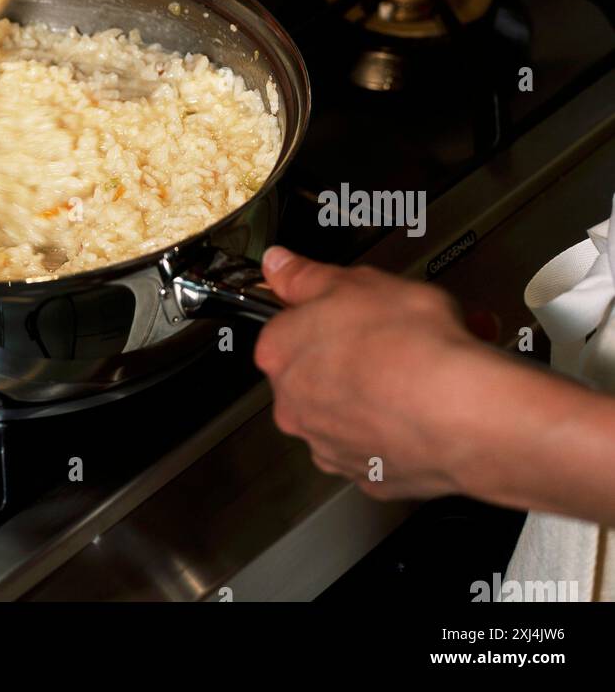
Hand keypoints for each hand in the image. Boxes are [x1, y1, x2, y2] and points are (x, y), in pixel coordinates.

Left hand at [255, 246, 492, 499]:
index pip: (287, 323)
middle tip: (399, 331)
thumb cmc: (411, 345)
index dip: (326, 310)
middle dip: (358, 348)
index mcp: (281, 353)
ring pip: (353, 406)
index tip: (353, 306)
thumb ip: (305, 274)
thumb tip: (278, 264)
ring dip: (382, 385)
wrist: (465, 414)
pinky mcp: (373, 477)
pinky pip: (384, 441)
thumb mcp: (356, 281)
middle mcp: (296, 407)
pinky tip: (433, 401)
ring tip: (429, 361)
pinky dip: (403, 424)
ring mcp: (333, 446)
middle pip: (320, 367)